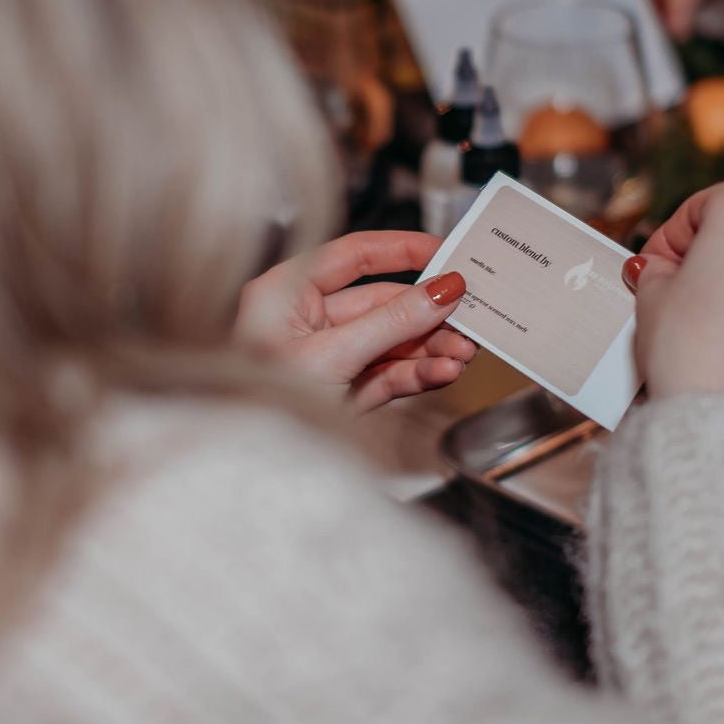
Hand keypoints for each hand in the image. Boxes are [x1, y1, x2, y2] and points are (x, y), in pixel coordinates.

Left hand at [235, 232, 474, 412]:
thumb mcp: (332, 356)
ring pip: (391, 343)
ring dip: (430, 348)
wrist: (255, 473)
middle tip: (468, 316)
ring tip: (463, 352)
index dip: (402, 250)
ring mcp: (328, 359)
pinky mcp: (344, 393)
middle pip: (382, 304)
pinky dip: (417, 374)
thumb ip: (391, 323)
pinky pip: (388, 375)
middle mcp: (306, 322)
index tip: (445, 252)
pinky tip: (444, 372)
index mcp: (286, 294)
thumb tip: (440, 292)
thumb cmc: (260, 406)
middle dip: (428, 315)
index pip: (352, 256)